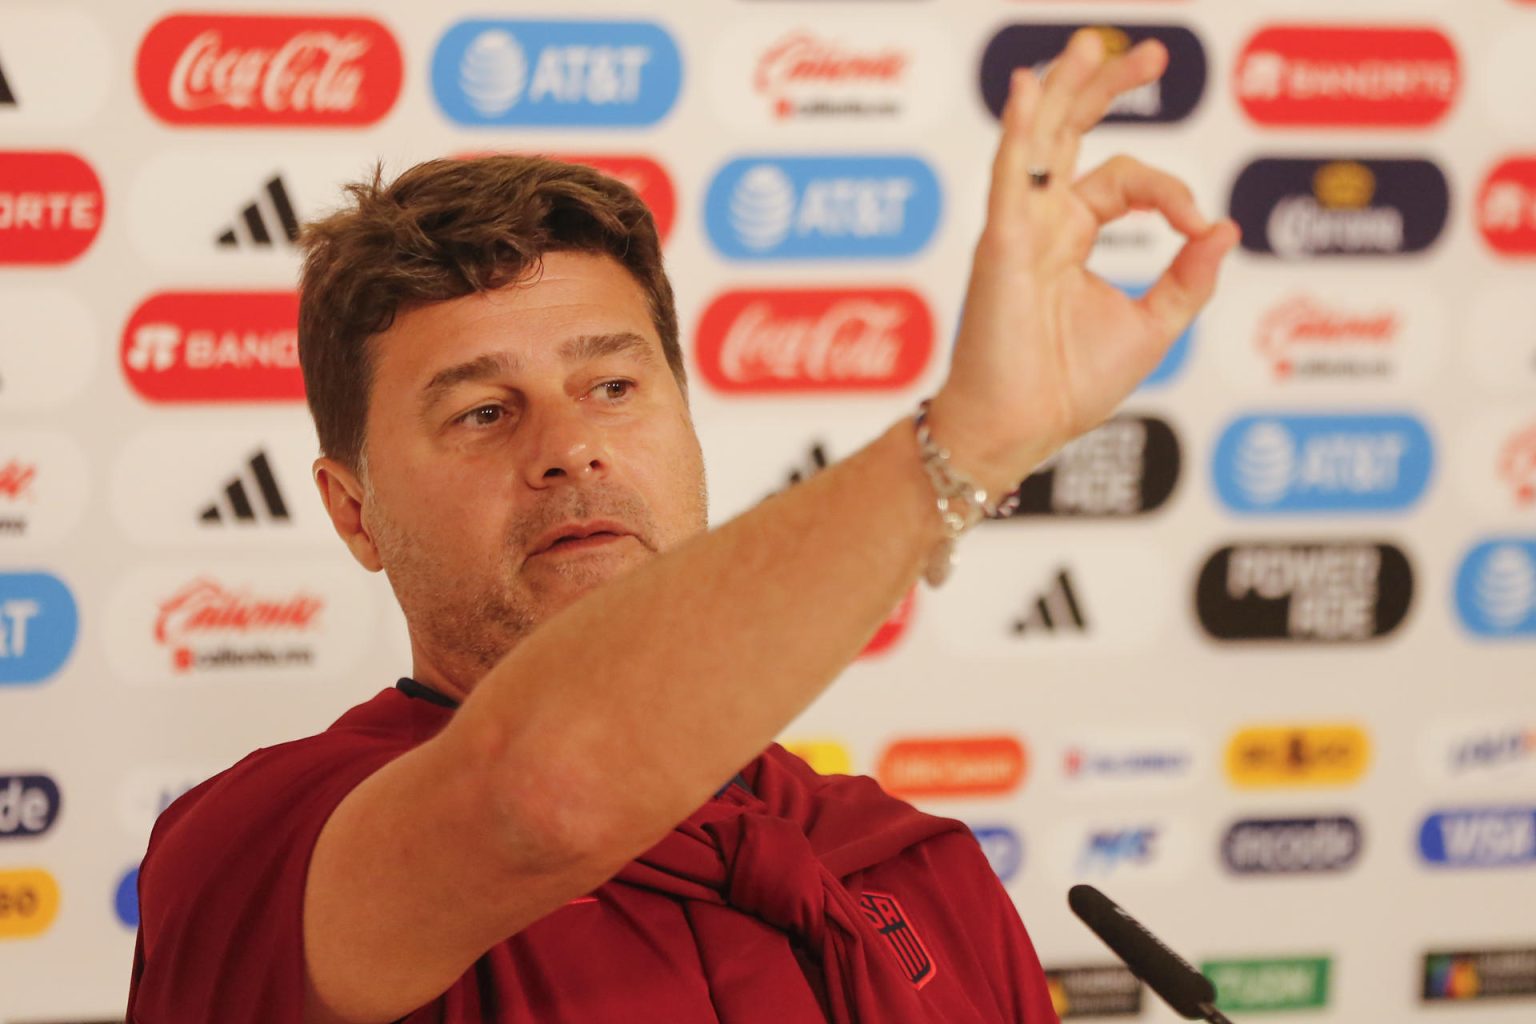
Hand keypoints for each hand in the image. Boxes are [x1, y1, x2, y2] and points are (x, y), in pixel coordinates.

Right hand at [929, 29, 1239, 493]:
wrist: (1021, 430)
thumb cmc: (1068, 388)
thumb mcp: (1153, 327)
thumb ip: (1188, 277)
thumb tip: (1225, 226)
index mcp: (1072, 239)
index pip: (1126, 181)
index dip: (1173, 192)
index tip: (1199, 227)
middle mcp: (1042, 224)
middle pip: (1072, 133)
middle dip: (1107, 88)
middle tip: (1152, 54)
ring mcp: (1019, 230)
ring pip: (1039, 140)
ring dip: (1062, 89)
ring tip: (1090, 44)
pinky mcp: (1001, 245)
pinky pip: (1009, 176)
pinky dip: (1017, 131)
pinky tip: (1026, 89)